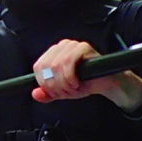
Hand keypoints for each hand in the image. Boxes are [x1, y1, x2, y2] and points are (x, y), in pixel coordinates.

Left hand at [27, 38, 141, 109]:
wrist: (106, 83)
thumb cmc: (85, 83)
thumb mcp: (63, 91)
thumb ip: (48, 94)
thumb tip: (35, 94)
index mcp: (53, 54)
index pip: (38, 67)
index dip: (45, 83)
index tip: (55, 92)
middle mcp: (61, 47)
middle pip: (46, 67)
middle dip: (55, 85)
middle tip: (66, 92)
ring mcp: (72, 45)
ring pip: (57, 64)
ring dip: (64, 82)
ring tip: (73, 88)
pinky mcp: (84, 47)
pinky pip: (69, 61)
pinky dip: (71, 76)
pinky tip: (76, 82)